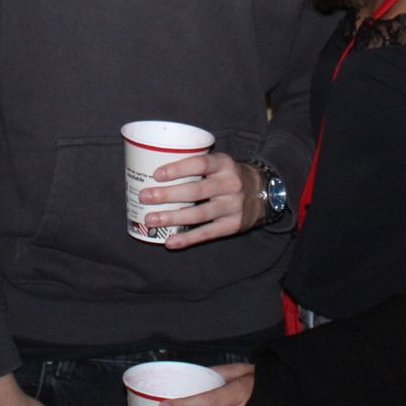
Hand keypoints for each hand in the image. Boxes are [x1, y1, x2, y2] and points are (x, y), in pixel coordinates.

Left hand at [140, 152, 262, 249]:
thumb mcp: (218, 163)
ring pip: (198, 214)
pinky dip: (186, 239)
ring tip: (150, 219)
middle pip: (196, 191)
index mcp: (224, 164)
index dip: (178, 169)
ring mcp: (233, 206)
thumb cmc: (226, 176)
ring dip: (171, 218)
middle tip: (145, 196)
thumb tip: (153, 170)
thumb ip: (195, 166)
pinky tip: (169, 241)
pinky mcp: (233, 225)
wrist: (261, 193)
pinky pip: (206, 233)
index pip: (200, 164)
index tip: (156, 175)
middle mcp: (230, 184)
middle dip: (167, 195)